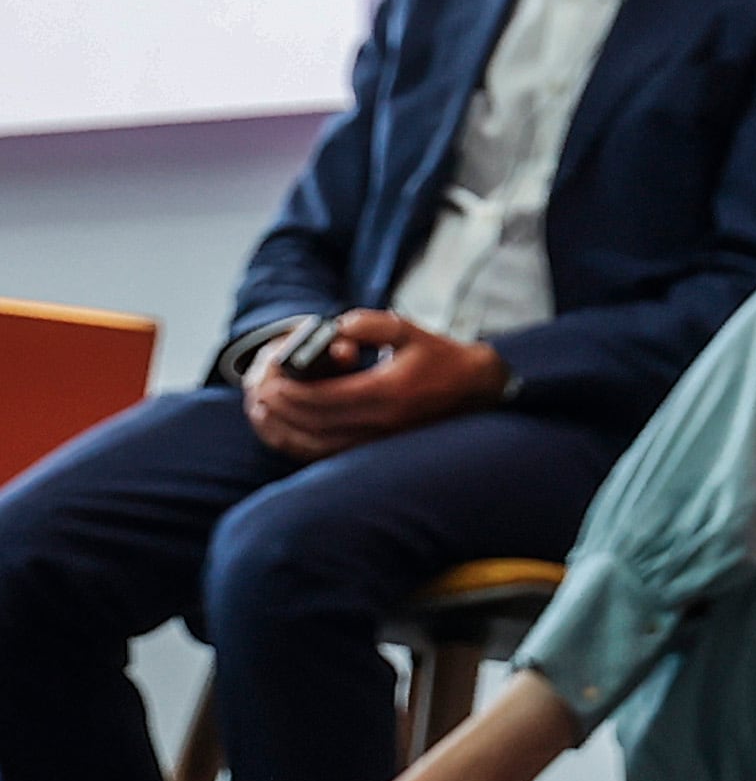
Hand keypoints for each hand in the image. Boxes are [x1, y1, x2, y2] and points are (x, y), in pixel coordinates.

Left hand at [241, 313, 504, 457]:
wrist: (475, 391)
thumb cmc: (441, 359)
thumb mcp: (411, 331)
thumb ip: (372, 324)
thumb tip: (337, 327)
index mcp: (386, 393)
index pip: (321, 399)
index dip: (288, 391)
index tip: (269, 377)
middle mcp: (377, 423)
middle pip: (310, 423)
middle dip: (277, 408)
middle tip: (257, 391)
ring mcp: (374, 442)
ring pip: (312, 446)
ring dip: (280, 430)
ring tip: (261, 411)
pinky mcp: (372, 450)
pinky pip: (324, 455)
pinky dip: (297, 445)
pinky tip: (283, 431)